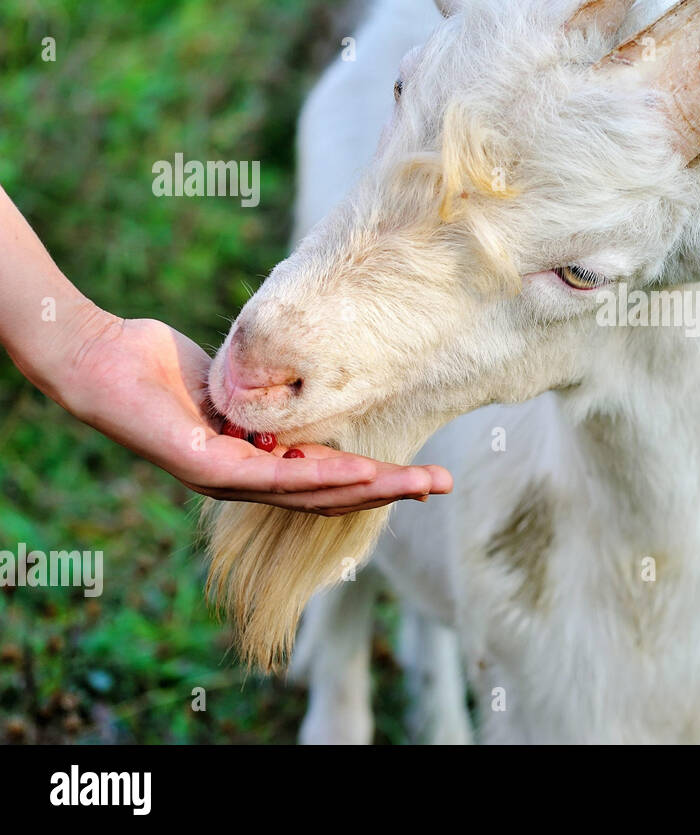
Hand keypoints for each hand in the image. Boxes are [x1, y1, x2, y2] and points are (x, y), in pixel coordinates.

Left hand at [54, 305, 450, 514]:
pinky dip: (321, 477)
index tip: (425, 474)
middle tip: (443, 485)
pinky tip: (359, 472)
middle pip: (330, 497)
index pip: (327, 482)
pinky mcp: (204, 469)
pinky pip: (273, 478)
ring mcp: (224, 481)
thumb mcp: (237, 382)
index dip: (379, 481)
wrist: (99, 358)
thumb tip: (316, 383)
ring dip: (369, 490)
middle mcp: (243, 482)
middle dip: (392, 491)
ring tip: (416, 484)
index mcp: (255, 463)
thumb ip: (273, 399)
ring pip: (310, 494)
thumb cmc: (164, 366)